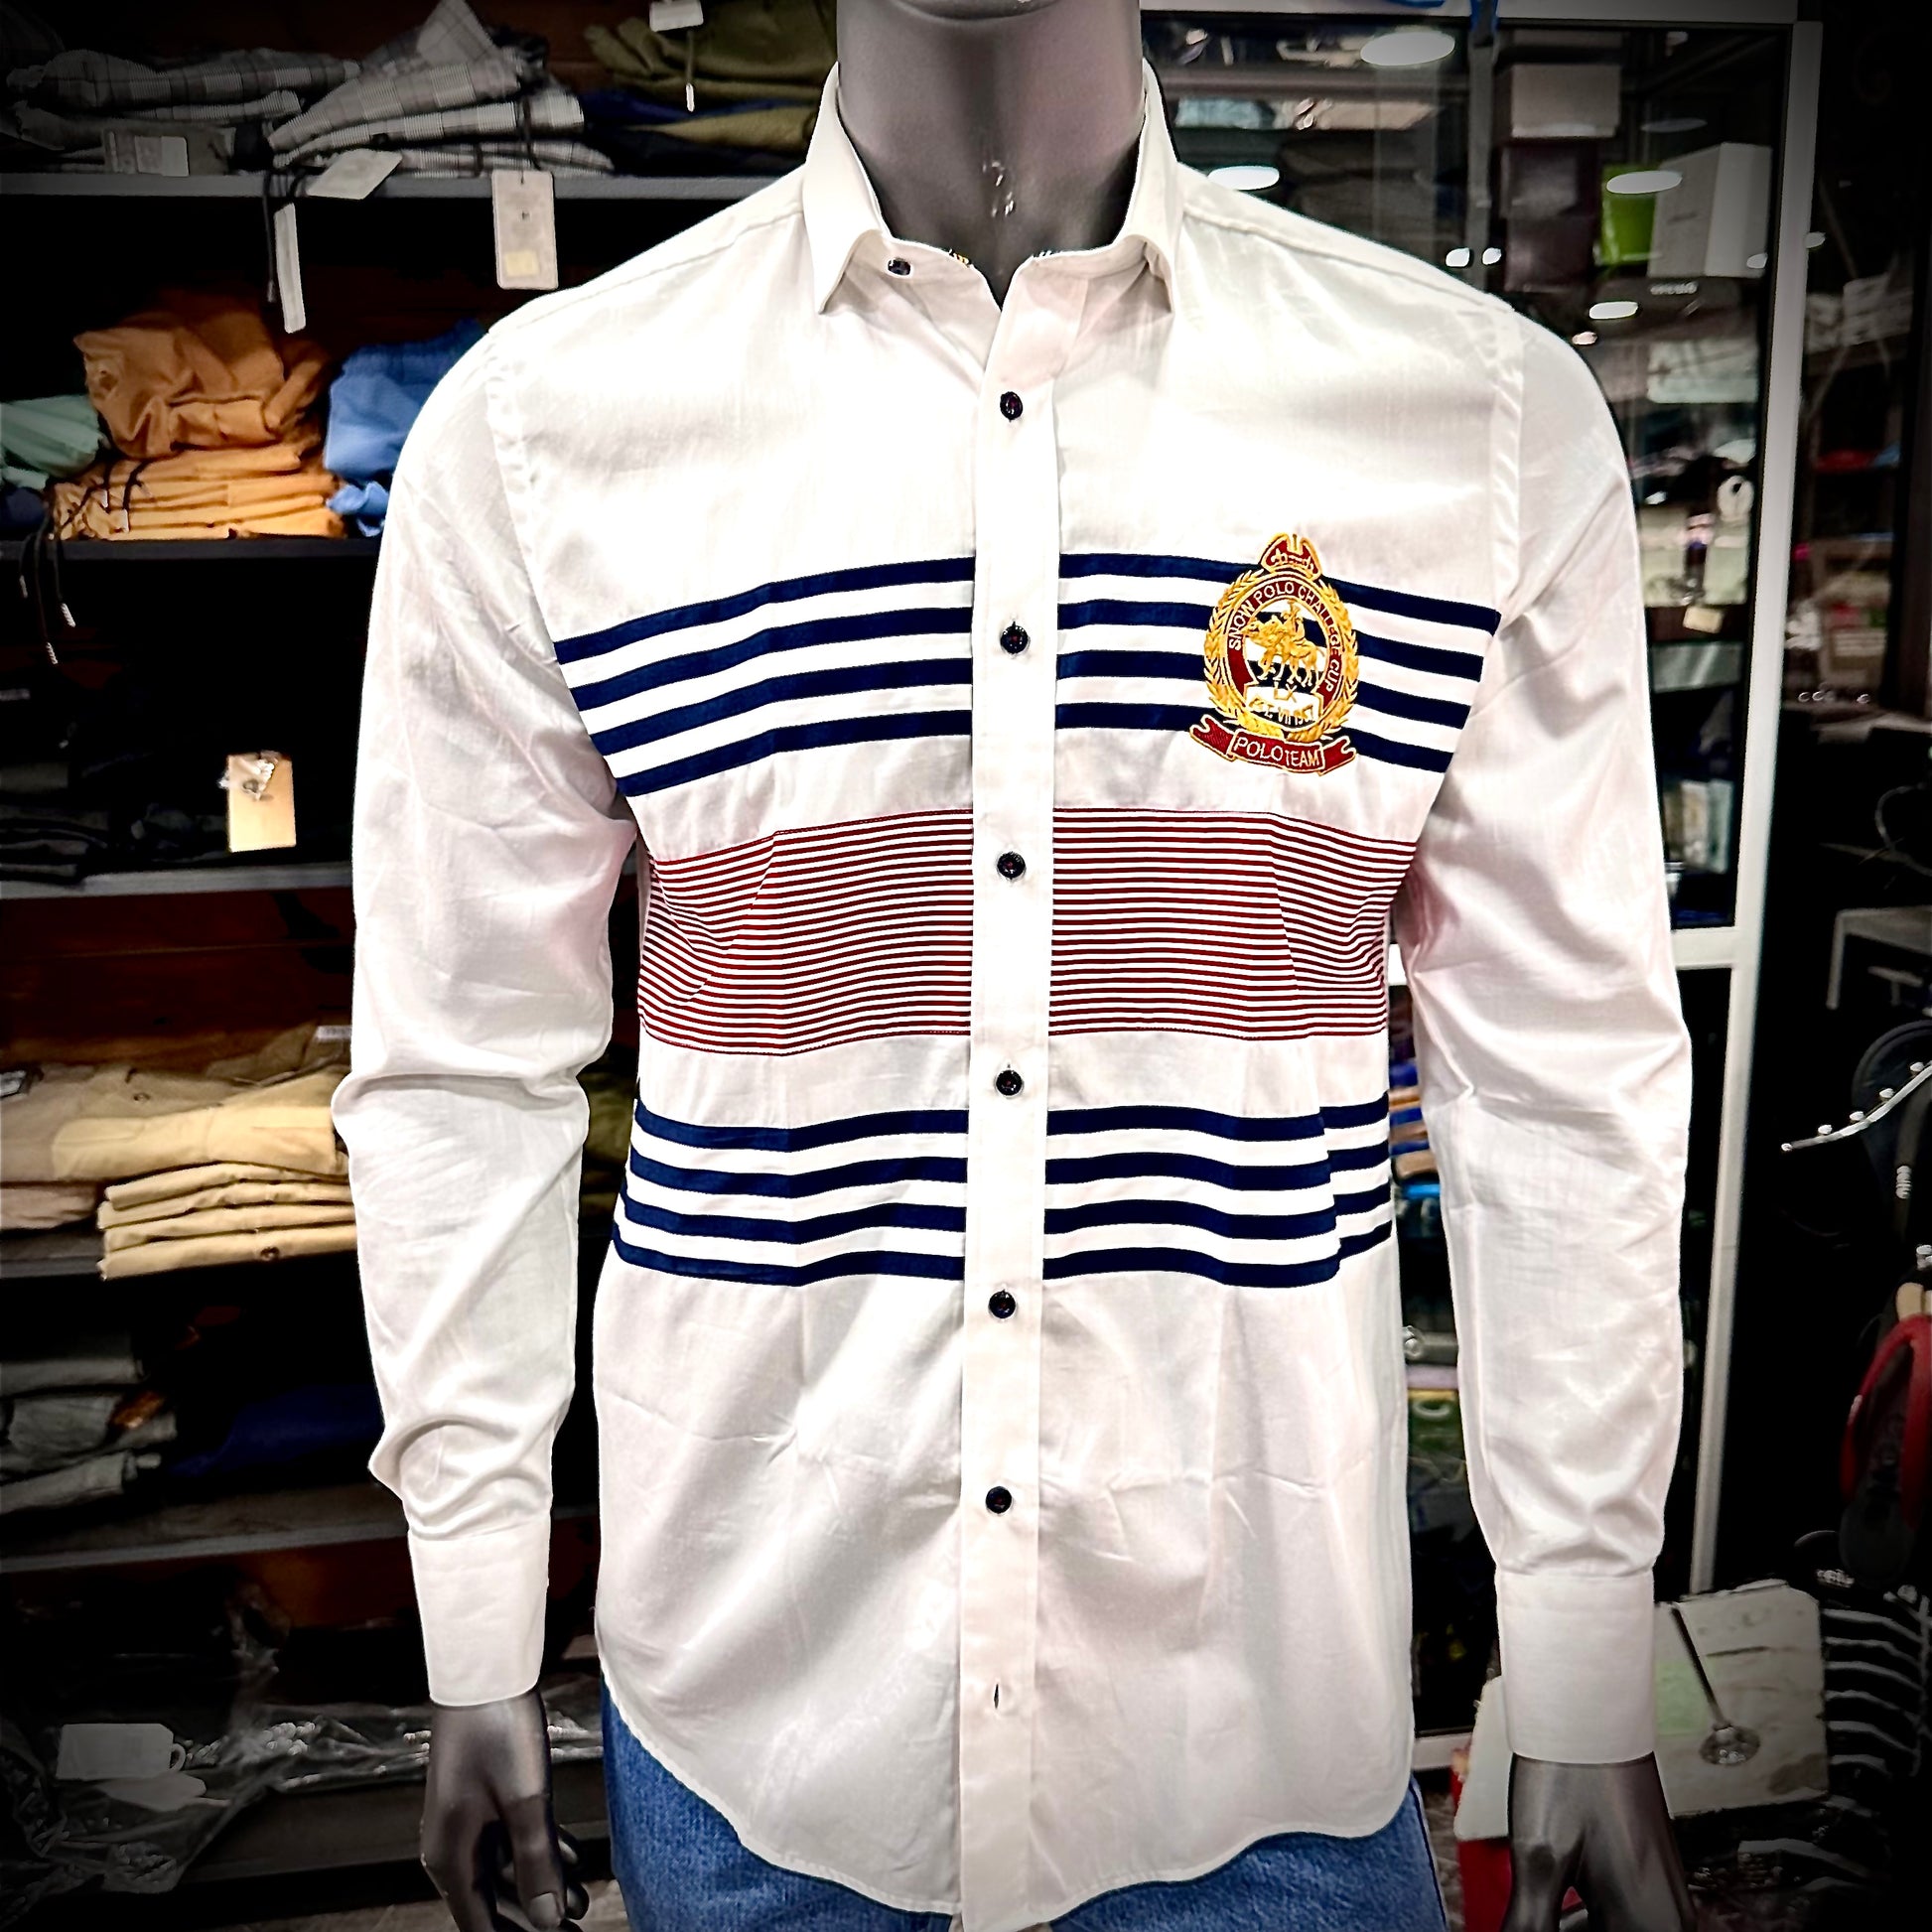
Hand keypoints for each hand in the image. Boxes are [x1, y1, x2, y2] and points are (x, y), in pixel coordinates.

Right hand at [421, 1688, 590, 1929]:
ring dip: (544, 1884)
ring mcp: (468, 1821)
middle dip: (536, 1919)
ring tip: (585, 1901)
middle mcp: (452, 1846)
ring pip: (507, 1870)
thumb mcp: (525, 1801)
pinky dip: (541, 1852)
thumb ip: (538, 1863)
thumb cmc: (498, 1730)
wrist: (485, 1670)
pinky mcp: (484, 1798)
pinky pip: (512, 1839)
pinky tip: (574, 1859)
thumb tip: (551, 1921)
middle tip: (576, 1930)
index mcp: (450, 1857)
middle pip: (492, 1903)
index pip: (480, 1924)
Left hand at [1501, 1754, 1694, 1931]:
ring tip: (1533, 1919)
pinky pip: (1616, 1917)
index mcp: (1650, 1923)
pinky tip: (1552, 1909)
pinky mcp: (1645, 1878)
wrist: (1589, 1711)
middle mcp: (1667, 1916)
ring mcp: (1661, 1897)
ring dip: (1571, 1930)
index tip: (1527, 1927)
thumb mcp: (1537, 1859)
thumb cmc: (1571, 1768)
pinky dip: (1583, 1920)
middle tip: (1528, 1921)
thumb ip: (1527, 1923)